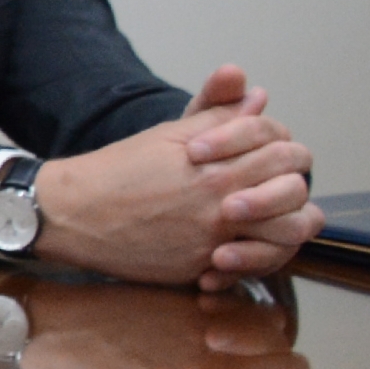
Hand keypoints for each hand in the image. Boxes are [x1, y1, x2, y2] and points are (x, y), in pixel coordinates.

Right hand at [32, 65, 318, 288]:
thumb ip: (218, 115)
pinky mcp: (202, 269)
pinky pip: (254, 267)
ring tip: (274, 217)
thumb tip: (255, 98)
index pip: (283, 151)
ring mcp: (215, 241)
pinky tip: (247, 243)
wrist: (75, 213)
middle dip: (294, 186)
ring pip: (286, 237)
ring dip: (288, 225)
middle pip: (294, 194)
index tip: (271, 150)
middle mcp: (222, 206)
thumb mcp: (168, 134)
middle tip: (281, 184)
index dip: (283, 146)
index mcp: (218, 167)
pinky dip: (258, 255)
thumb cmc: (119, 170)